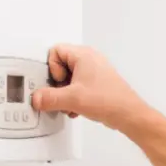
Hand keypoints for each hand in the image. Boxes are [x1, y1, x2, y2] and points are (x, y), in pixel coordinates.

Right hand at [30, 44, 147, 131]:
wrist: (128, 114)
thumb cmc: (109, 100)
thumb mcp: (72, 99)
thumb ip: (49, 98)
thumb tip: (37, 98)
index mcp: (83, 55)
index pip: (55, 51)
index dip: (52, 68)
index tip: (58, 82)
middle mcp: (89, 59)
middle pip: (60, 66)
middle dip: (57, 84)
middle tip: (61, 95)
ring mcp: (94, 71)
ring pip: (68, 78)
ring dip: (65, 93)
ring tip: (70, 104)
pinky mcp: (97, 83)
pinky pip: (77, 86)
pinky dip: (73, 97)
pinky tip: (76, 109)